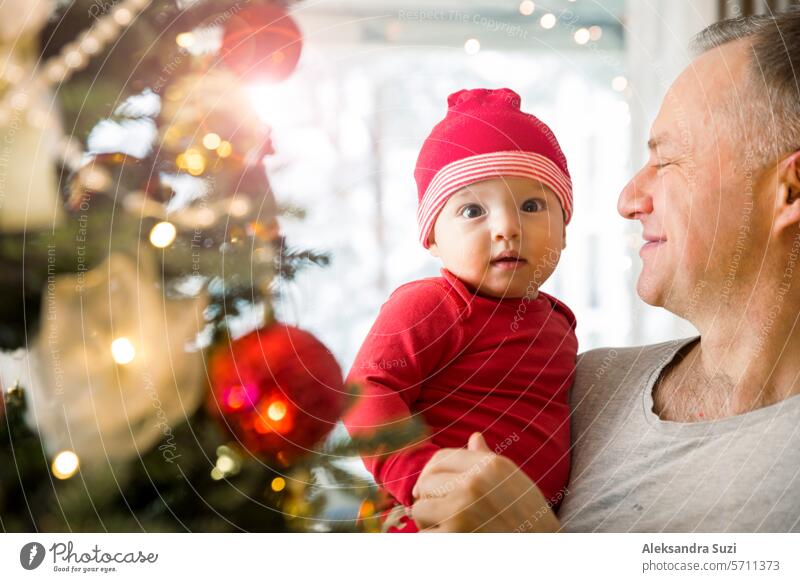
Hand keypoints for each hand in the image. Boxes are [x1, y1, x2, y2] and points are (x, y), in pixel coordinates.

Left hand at [410, 433, 560, 531]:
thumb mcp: (513, 481)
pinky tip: (452, 542)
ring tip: (449, 528)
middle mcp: (474, 482)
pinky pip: (425, 535)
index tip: (430, 489)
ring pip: (420, 509)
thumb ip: (487, 459)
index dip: (430, 473)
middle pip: (426, 481)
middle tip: (439, 513)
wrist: (544, 551)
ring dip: (429, 522)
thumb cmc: (529, 519)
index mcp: (489, 465)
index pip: (440, 458)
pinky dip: (433, 541)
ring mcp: (463, 508)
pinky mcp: (455, 534)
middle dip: (427, 498)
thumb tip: (474, 437)